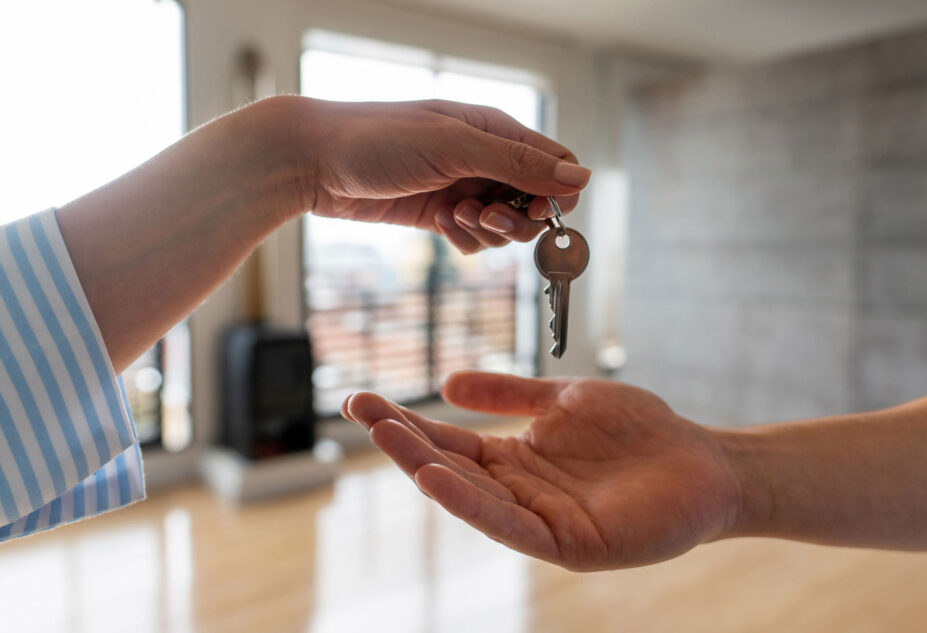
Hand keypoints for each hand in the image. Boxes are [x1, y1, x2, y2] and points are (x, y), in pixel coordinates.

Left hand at [294, 98, 589, 252]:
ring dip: (487, 232)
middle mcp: (484, 159)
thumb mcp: (455, 147)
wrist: (314, 161)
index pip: (555, 165)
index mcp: (495, 131)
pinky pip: (475, 240)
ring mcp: (462, 188)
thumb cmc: (378, 139)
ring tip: (452, 217)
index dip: (556, 194)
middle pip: (533, 203)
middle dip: (516, 219)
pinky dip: (465, 240)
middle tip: (481, 216)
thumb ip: (519, 163)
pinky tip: (440, 226)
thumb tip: (580, 179)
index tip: (536, 211)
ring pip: (505, 227)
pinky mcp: (441, 214)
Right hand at [343, 371, 742, 570]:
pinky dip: (471, 503)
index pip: (449, 441)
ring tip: (385, 436)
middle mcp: (518, 493)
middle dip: (402, 441)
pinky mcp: (568, 544)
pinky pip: (510, 526)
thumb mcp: (564, 400)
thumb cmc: (640, 432)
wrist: (704, 462)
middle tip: (359, 410)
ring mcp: (541, 520)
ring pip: (471, 497)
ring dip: (425, 467)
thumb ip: (511, 393)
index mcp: (515, 460)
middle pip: (450, 467)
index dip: (407, 422)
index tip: (363, 399)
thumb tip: (448, 383)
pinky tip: (437, 478)